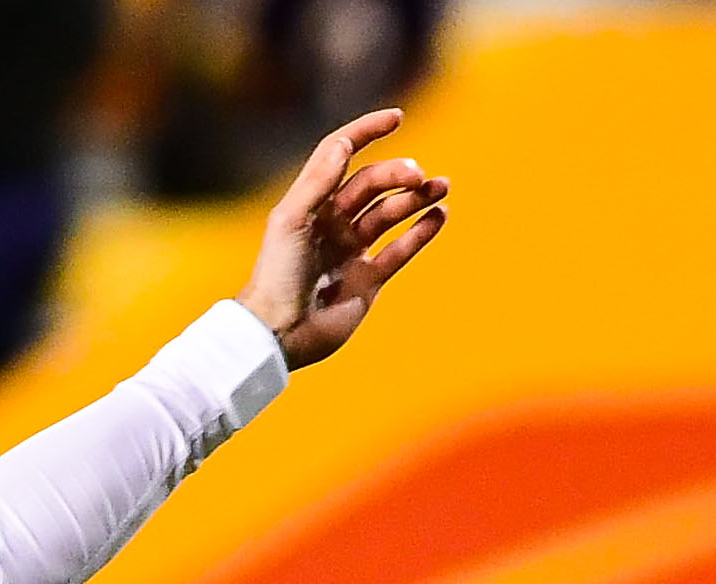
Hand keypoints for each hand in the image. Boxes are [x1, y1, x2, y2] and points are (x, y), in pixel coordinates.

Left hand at [236, 108, 447, 368]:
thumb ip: (318, 181)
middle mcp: (332, 223)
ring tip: (439, 188)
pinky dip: (421, 232)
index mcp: (311, 204)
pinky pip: (401, 249)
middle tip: (418, 177)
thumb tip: (343, 143)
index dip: (365, 132)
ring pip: (391, 214)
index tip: (395, 118)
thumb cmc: (276, 275)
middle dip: (398, 175)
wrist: (280, 333)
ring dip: (416, 198)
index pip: (341, 155)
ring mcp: (352, 251)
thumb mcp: (292, 220)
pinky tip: (439, 216)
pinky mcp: (369, 280)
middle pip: (372, 184)